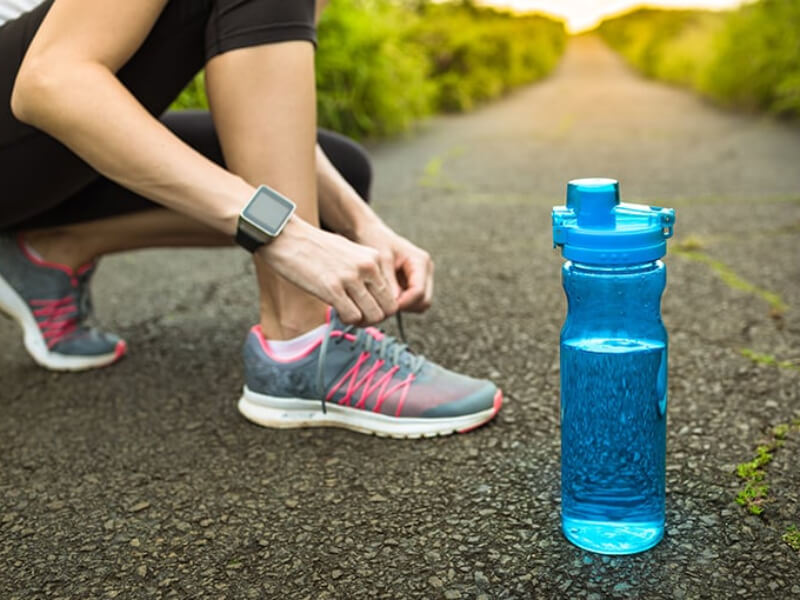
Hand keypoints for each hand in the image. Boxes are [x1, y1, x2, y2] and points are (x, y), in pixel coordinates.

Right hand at [258, 216, 398, 324]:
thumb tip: (372, 295)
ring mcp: (350, 278)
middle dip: (375, 318)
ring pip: (373, 316)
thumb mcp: (349, 252)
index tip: (367, 309)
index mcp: (374, 258)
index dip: (382, 308)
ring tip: (348, 315)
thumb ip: (364, 271)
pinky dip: (346, 320)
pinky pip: (353, 317)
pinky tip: (336, 312)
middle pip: (388, 308)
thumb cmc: (313, 246)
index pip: (393, 295)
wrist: (286, 236)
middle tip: (360, 317)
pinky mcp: (332, 288)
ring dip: (361, 322)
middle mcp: (367, 267)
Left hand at [353, 221, 433, 312]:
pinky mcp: (414, 283)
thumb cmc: (375, 241)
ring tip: (384, 298)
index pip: (419, 291)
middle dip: (405, 306)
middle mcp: (426, 270)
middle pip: (424, 301)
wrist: (371, 233)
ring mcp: (422, 278)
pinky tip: (385, 296)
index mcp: (421, 261)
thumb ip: (389, 281)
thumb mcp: (381, 259)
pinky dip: (400, 303)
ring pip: (420, 304)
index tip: (386, 306)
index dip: (404, 302)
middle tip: (385, 305)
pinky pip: (412, 302)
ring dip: (403, 305)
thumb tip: (395, 303)